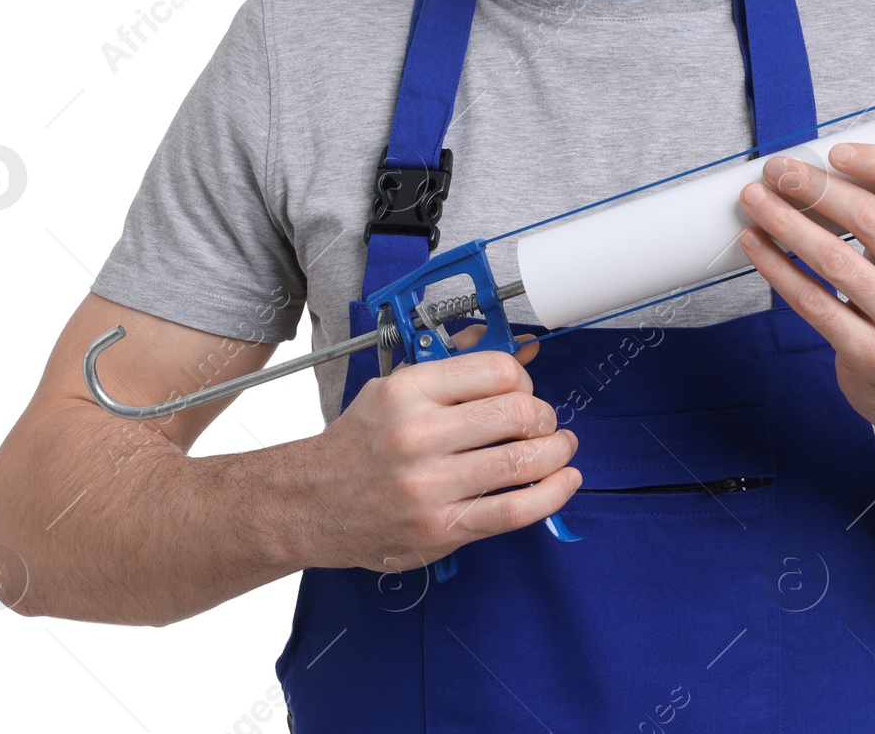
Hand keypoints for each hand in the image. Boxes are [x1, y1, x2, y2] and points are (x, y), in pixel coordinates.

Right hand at [293, 325, 580, 573]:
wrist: (309, 504)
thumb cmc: (357, 445)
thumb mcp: (394, 388)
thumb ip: (456, 365)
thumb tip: (522, 347)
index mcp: (408, 392)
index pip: (495, 370)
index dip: (523, 376)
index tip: (523, 388)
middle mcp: (419, 435)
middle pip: (517, 413)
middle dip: (544, 415)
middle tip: (544, 422)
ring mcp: (431, 485)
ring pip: (522, 461)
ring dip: (556, 451)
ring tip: (560, 448)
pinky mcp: (441, 528)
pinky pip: (513, 511)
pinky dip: (552, 495)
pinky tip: (565, 481)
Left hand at [736, 77, 874, 441]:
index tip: (834, 150)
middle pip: (873, 220)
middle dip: (815, 188)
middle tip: (776, 169)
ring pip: (836, 261)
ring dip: (786, 223)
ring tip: (753, 199)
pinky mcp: (872, 355)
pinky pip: (814, 304)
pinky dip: (777, 269)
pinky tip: (754, 245)